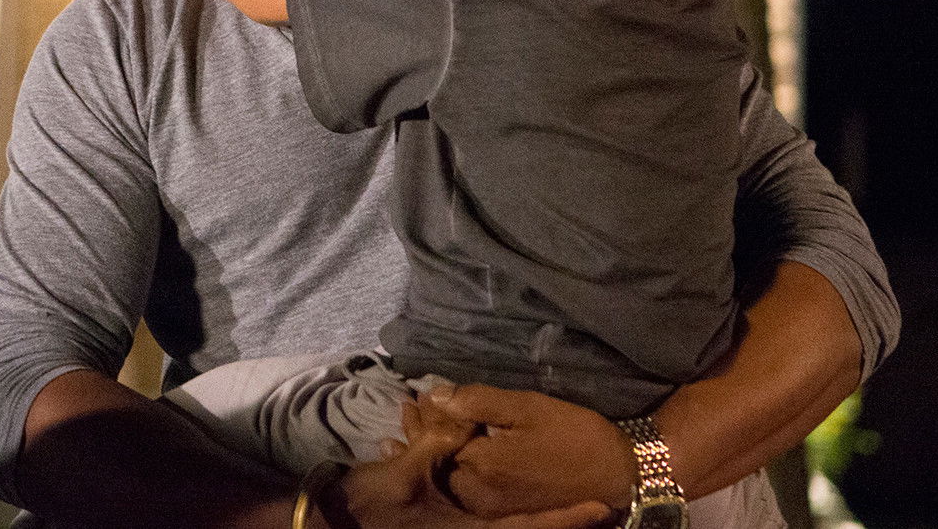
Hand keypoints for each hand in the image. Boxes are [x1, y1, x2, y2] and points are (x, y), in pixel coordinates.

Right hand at [325, 398, 614, 528]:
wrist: (337, 524)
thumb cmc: (373, 507)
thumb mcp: (406, 475)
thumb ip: (438, 446)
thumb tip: (466, 420)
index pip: (530, 528)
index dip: (567, 520)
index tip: (600, 510)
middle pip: (521, 525)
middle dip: (554, 513)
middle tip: (592, 497)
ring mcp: (459, 526)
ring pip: (500, 515)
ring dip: (527, 502)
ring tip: (562, 489)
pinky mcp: (445, 520)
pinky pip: (475, 507)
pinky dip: (488, 492)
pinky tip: (486, 472)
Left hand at [422, 384, 635, 517]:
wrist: (617, 477)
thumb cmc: (576, 436)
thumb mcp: (528, 407)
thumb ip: (479, 401)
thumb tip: (436, 393)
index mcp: (480, 463)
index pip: (438, 433)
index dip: (427, 412)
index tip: (415, 395)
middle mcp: (476, 492)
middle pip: (437, 458)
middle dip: (421, 430)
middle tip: (406, 408)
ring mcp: (487, 507)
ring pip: (448, 473)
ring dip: (433, 448)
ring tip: (415, 425)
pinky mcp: (501, 512)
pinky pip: (463, 487)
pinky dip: (451, 466)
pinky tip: (445, 452)